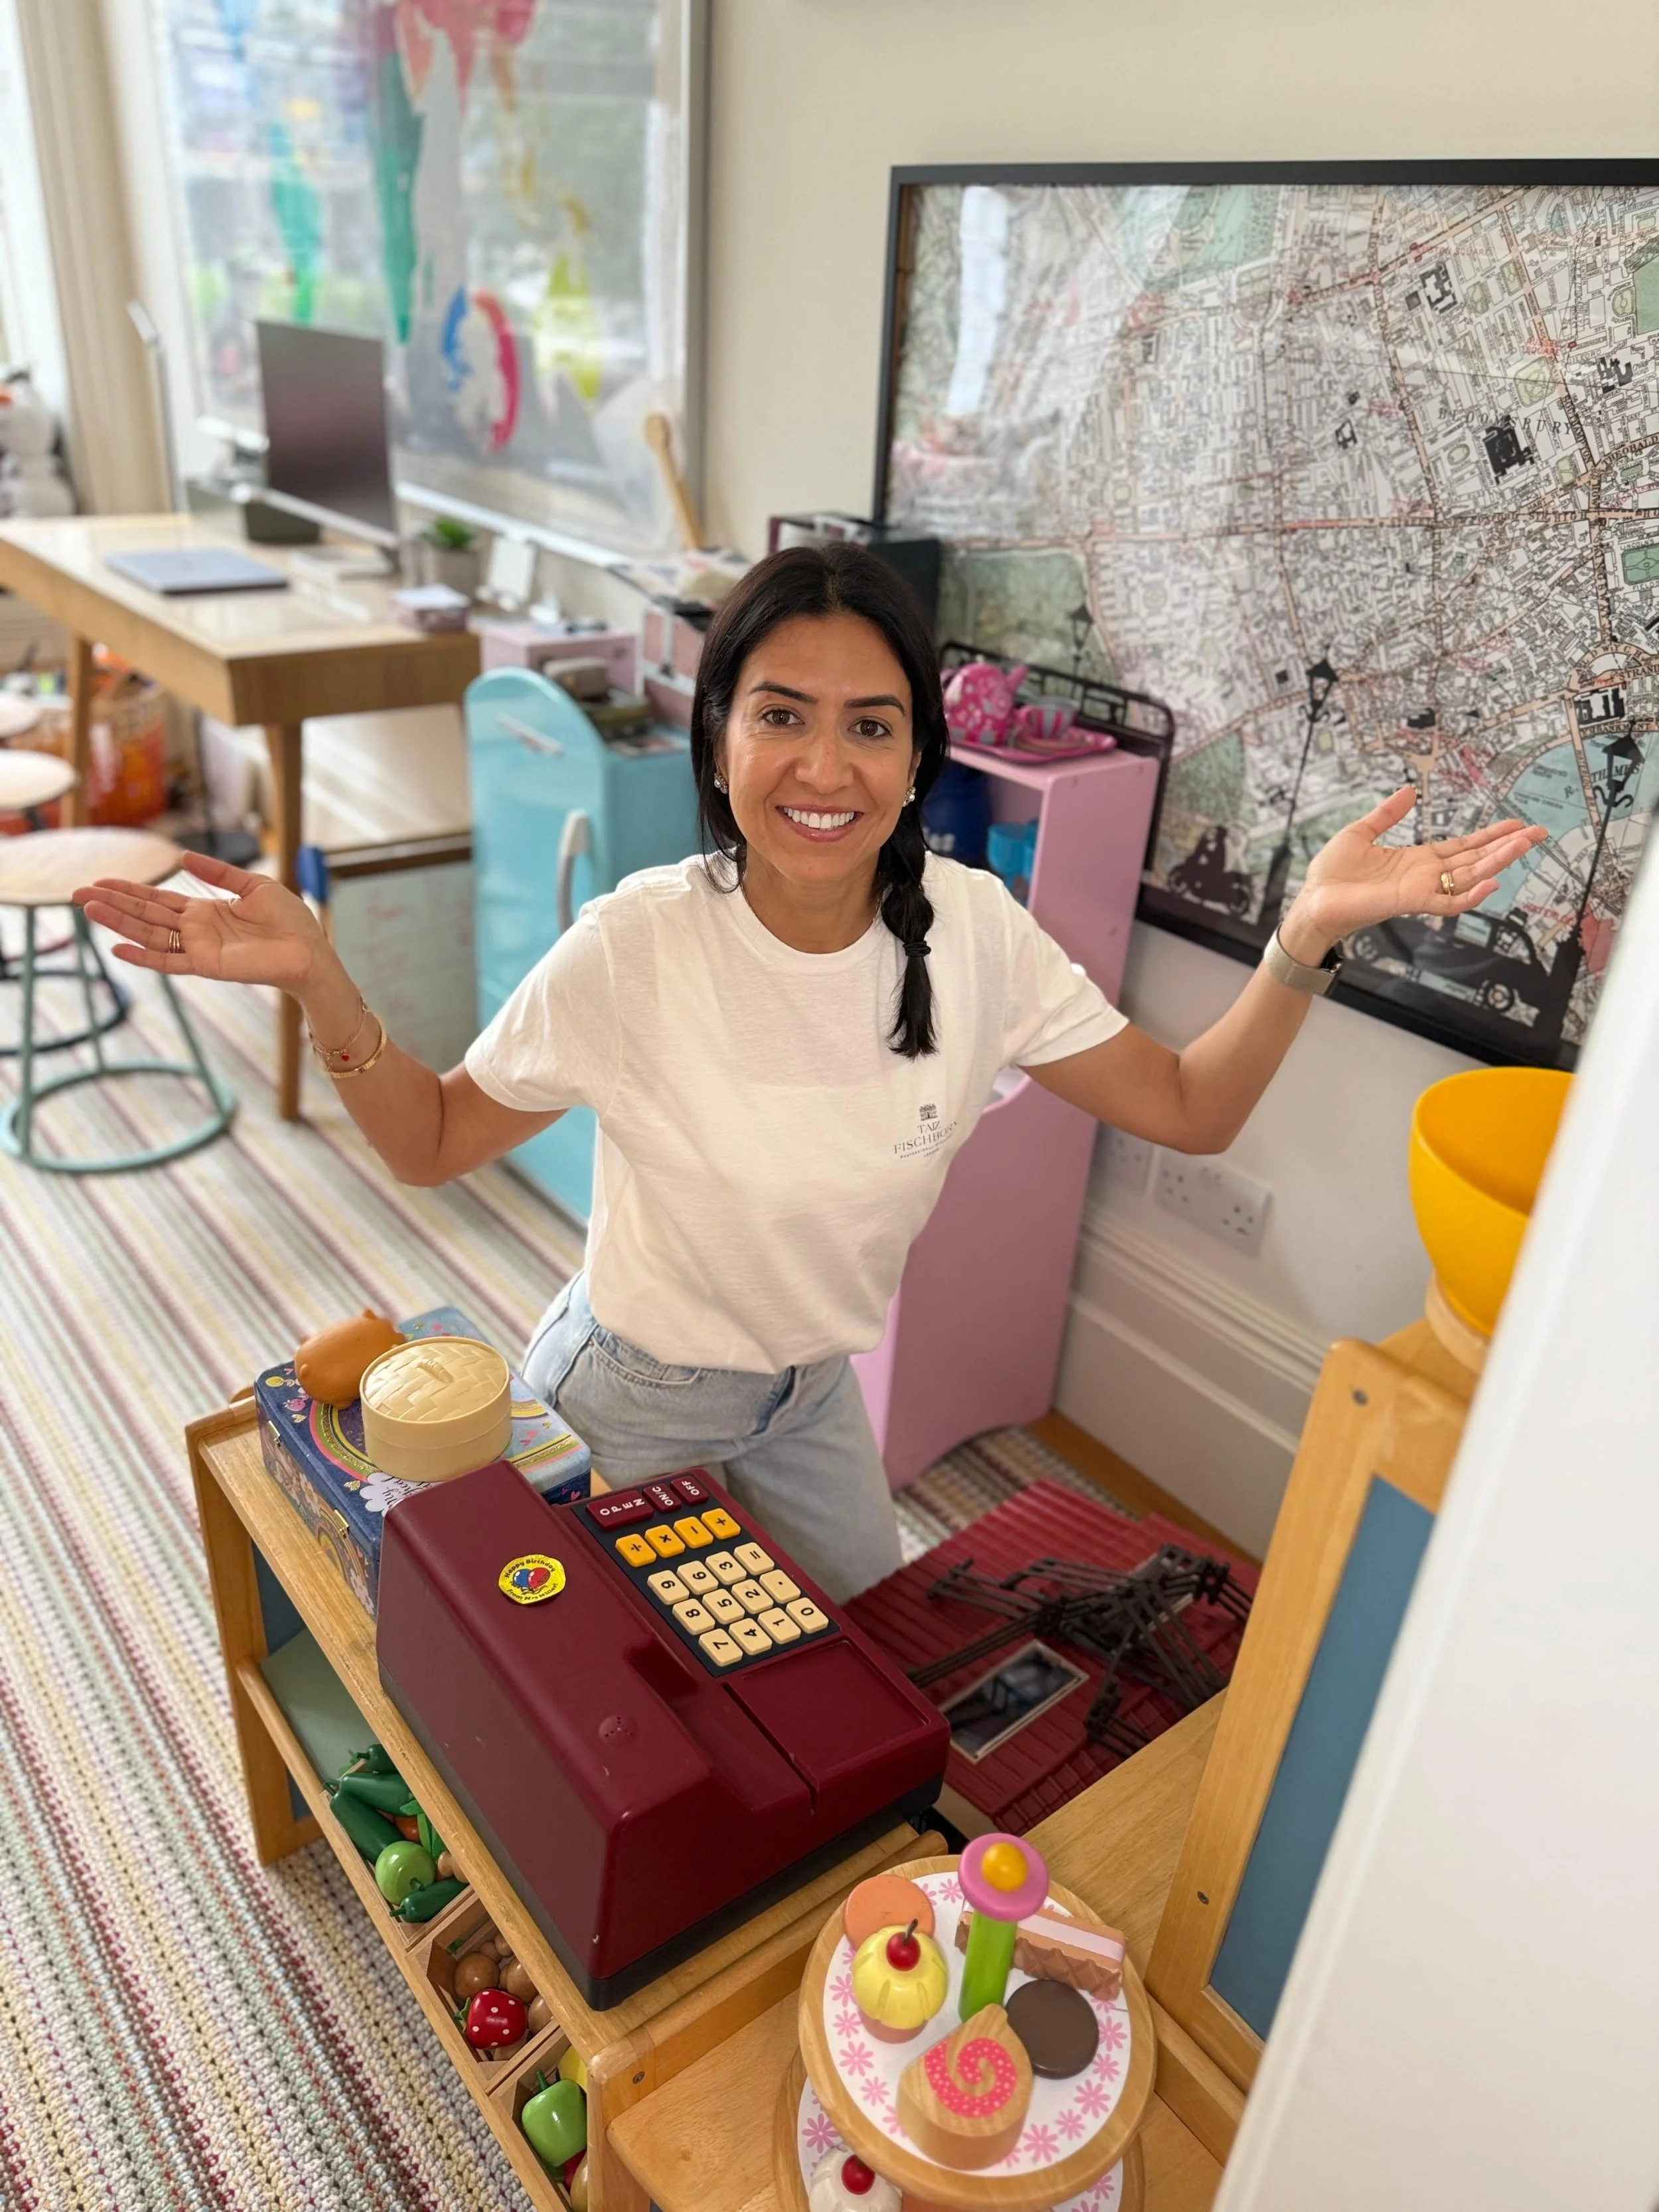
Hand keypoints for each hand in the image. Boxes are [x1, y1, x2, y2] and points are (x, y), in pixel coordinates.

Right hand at [73, 851, 327, 993]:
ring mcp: (198, 948)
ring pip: (148, 933)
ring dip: (118, 922)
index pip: (157, 899)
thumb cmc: (290, 921)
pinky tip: (116, 946)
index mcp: (205, 911)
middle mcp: (196, 930)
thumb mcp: (253, 886)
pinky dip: (142, 956)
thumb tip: (183, 858)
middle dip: (112, 903)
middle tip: (77, 892)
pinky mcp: (207, 965)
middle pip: (144, 914)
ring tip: (87, 908)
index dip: (129, 890)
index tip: (100, 880)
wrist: (310, 950)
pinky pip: (168, 960)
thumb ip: (217, 873)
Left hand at [1281, 787, 1546, 961]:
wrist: (1312, 899)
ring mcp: (1421, 889)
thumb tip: (1408, 791)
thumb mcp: (1361, 832)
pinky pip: (1448, 901)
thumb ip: (1387, 814)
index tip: (1516, 824)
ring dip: (1498, 861)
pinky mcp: (1410, 902)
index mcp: (1417, 859)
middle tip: (1538, 833)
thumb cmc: (1331, 873)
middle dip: (1507, 846)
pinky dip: (1470, 895)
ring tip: (1524, 845)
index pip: (1463, 846)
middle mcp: (1425, 875)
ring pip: (1469, 877)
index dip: (1489, 835)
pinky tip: (1492, 882)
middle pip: (1476, 859)